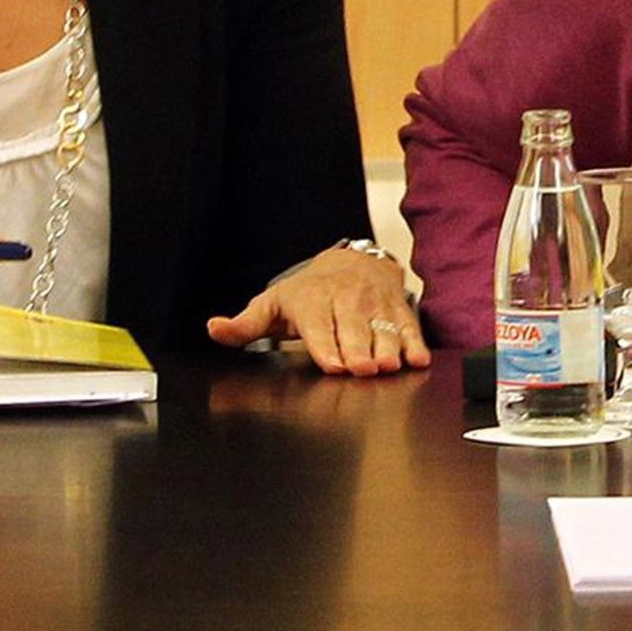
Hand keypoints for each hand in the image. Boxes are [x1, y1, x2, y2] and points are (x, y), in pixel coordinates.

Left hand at [207, 246, 430, 376]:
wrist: (352, 261)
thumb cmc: (308, 292)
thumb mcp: (273, 305)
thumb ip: (244, 325)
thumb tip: (214, 329)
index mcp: (312, 301)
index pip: (319, 326)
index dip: (327, 346)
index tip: (334, 365)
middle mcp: (345, 300)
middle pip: (353, 328)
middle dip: (358, 349)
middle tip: (363, 369)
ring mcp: (374, 303)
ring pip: (383, 328)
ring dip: (388, 348)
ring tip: (389, 366)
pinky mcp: (398, 307)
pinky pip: (408, 326)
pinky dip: (414, 342)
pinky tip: (417, 360)